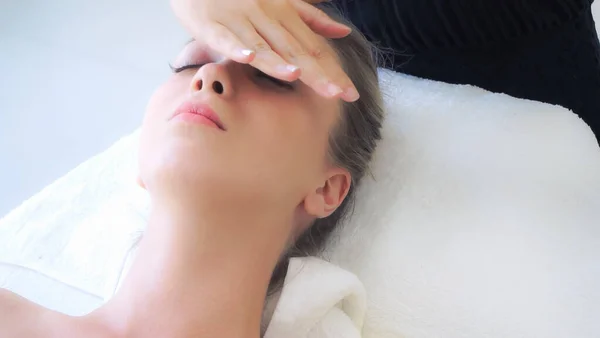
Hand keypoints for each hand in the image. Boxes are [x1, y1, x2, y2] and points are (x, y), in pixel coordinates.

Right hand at [171, 0, 359, 101]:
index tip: (351, 93)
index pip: (313, 48)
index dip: (332, 71)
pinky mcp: (211, 24)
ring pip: (262, 45)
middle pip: (294, 50)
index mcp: (285, 14)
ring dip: (278, 62)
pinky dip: (236, 47)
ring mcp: (239, 20)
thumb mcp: (282, 1)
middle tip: (336, 93)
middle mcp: (266, 17)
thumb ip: (312, 18)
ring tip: (296, 75)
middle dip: (316, 73)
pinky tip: (247, 58)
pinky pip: (225, 38)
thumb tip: (344, 31)